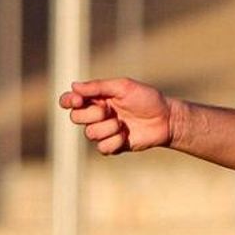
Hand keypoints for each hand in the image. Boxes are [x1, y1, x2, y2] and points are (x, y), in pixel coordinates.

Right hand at [58, 78, 174, 154]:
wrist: (166, 119)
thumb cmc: (147, 99)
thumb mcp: (123, 87)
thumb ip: (98, 87)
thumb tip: (74, 86)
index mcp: (96, 98)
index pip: (70, 101)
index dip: (68, 101)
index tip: (78, 100)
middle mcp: (97, 115)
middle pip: (76, 118)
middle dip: (92, 114)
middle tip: (110, 111)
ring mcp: (105, 131)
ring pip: (89, 133)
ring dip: (107, 128)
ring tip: (122, 124)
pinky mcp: (113, 145)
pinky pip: (102, 148)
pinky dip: (114, 141)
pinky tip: (125, 136)